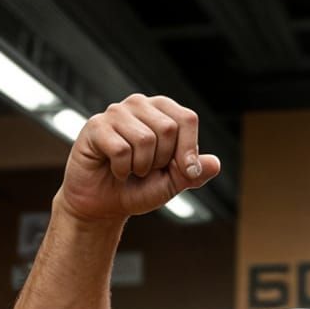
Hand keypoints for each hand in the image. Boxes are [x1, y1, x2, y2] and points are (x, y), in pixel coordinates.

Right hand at [57, 94, 219, 220]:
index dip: (189, 150)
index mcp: (163, 112)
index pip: (187, 118)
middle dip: (162, 160)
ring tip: (131, 169)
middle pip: (168, 128)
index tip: (186, 171)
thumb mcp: (175, 183)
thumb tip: (214, 164)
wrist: (106, 203)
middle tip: (147, 168)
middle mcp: (139, 105)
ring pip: (145, 139)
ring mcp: (115, 113)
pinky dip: (122, 169)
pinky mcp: (95, 126)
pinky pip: (120, 150)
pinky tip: (115, 170)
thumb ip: (195, 173)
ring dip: (141, 166)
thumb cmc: (141, 187)